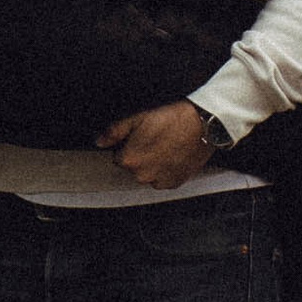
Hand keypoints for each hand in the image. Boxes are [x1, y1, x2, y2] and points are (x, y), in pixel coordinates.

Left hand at [97, 100, 216, 188]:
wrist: (202, 125)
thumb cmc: (172, 119)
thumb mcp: (138, 118)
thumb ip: (114, 132)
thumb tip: (99, 142)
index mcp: (129, 159)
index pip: (119, 157)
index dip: (128, 146)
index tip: (140, 138)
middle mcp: (142, 175)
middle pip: (133, 168)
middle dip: (140, 156)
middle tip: (155, 140)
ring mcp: (159, 181)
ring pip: (148, 174)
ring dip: (153, 165)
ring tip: (166, 147)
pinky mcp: (174, 183)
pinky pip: (163, 179)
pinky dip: (166, 171)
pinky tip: (173, 156)